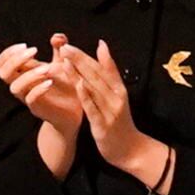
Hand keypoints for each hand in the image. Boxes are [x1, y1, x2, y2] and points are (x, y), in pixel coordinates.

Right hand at [0, 38, 84, 174]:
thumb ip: (59, 48)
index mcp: (24, 73)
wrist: (75, 111)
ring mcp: (28, 97)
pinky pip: (30, 99)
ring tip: (47, 69)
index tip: (25, 45)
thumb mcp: (63, 63)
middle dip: (15, 60)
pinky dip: (38, 88)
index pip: (2, 63)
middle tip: (33, 51)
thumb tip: (56, 36)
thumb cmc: (66, 86)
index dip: (8, 53)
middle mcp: (23, 85)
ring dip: (29, 75)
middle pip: (3, 73)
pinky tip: (50, 82)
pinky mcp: (38, 108)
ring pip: (14, 87)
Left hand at [65, 36, 171, 190]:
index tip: (70, 44)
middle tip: (63, 47)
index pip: (102, 68)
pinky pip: (93, 108)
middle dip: (79, 60)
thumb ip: (109, 73)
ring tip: (64, 61)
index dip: (86, 56)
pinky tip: (77, 85)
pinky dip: (85, 96)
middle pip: (96, 75)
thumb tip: (101, 46)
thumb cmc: (120, 122)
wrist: (130, 150)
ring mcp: (110, 111)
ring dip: (79, 73)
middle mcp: (116, 97)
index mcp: (119, 89)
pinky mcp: (103, 125)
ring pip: (93, 88)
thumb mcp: (117, 96)